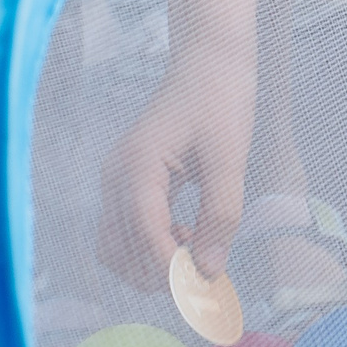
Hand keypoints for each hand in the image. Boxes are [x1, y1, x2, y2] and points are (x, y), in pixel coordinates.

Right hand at [98, 49, 258, 287]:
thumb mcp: (230, 159)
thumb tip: (208, 272)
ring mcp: (117, 179)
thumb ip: (220, 215)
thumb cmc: (221, 98)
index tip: (203, 286)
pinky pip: (126, 230)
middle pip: (117, 251)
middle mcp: (117, 176)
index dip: (170, 268)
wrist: (209, 60)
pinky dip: (150, 246)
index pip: (143, 233)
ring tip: (195, 245)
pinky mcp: (127, 182)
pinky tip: (186, 233)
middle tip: (203, 269)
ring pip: (116, 247)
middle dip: (157, 272)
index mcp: (138, 165)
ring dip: (150, 263)